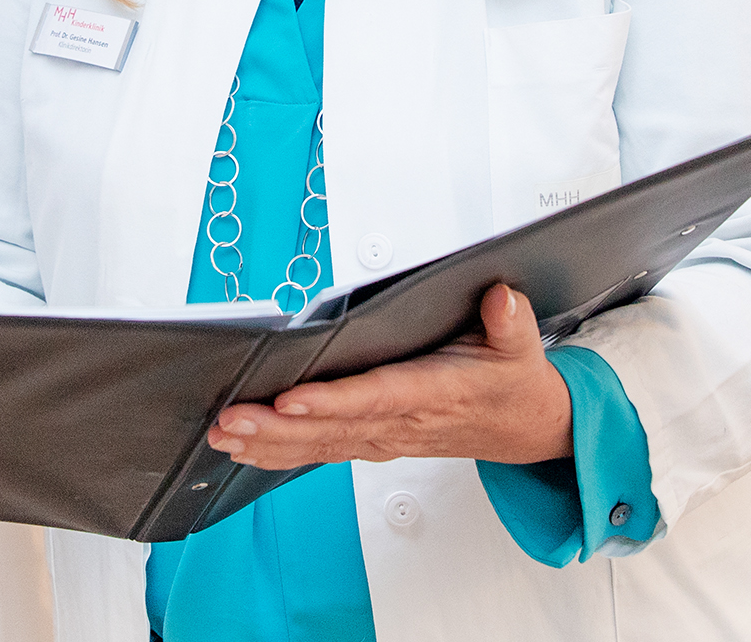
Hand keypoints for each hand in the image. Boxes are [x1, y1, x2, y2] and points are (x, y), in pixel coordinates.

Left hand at [206, 285, 571, 469]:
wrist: (526, 429)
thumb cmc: (513, 385)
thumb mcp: (522, 348)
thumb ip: (510, 322)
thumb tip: (500, 297)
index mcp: (435, 395)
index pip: (376, 398)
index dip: (332, 402)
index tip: (291, 399)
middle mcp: (403, 422)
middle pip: (332, 428)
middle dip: (277, 427)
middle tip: (230, 420)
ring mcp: (385, 437)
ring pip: (319, 445)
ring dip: (268, 442)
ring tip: (223, 434)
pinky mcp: (375, 442)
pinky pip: (322, 451)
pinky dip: (280, 452)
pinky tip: (245, 448)